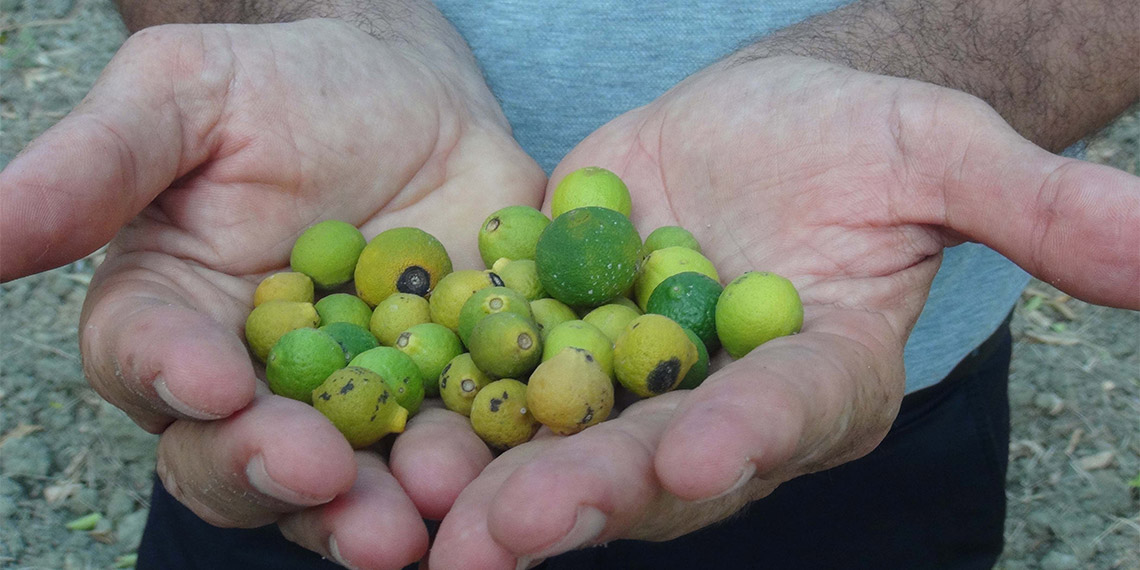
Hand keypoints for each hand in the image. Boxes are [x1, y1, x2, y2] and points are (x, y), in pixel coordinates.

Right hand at [0, 18, 543, 568]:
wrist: (403, 89)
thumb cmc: (278, 83)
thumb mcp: (183, 94)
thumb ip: (95, 165)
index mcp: (171, 319)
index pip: (151, 362)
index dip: (172, 376)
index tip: (211, 382)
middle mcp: (255, 384)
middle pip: (243, 453)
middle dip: (276, 472)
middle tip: (321, 478)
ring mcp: (355, 397)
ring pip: (352, 478)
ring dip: (375, 507)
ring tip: (412, 522)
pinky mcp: (444, 393)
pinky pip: (457, 439)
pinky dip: (475, 465)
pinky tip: (499, 480)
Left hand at [427, 56, 1138, 566]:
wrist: (765, 122)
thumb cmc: (865, 135)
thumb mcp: (946, 154)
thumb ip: (1033, 207)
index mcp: (812, 381)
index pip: (782, 419)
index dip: (745, 437)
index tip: (700, 456)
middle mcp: (714, 407)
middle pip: (650, 459)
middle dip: (585, 496)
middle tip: (504, 537)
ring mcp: (628, 379)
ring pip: (558, 439)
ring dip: (490, 480)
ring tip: (421, 516)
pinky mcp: (557, 331)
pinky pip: (496, 372)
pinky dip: (443, 400)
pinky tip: (380, 421)